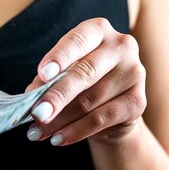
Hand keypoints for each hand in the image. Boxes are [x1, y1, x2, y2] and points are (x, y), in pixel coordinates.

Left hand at [25, 18, 146, 145]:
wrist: (113, 106)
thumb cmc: (80, 81)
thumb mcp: (62, 73)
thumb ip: (47, 80)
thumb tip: (31, 96)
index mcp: (98, 30)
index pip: (78, 40)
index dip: (60, 56)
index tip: (43, 73)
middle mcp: (121, 46)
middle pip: (84, 73)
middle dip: (56, 96)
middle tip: (36, 114)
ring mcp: (134, 73)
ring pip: (90, 100)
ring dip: (60, 120)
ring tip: (38, 131)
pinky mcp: (137, 101)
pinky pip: (102, 118)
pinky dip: (77, 131)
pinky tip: (58, 139)